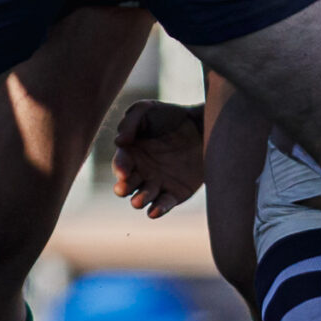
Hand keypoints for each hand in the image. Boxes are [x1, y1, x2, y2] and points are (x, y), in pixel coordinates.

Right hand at [111, 98, 207, 216]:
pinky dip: (158, 209)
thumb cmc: (170, 115)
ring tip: (138, 201)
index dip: (120, 168)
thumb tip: (119, 142)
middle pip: (126, 185)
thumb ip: (130, 122)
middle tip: (124, 188)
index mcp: (130, 154)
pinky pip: (164, 204)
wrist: (201, 125)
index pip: (120, 164)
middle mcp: (140, 172)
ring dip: (139, 200)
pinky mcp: (174, 193)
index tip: (124, 171)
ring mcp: (157, 184)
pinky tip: (154, 212)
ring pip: (142, 197)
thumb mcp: (146, 109)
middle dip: (122, 188)